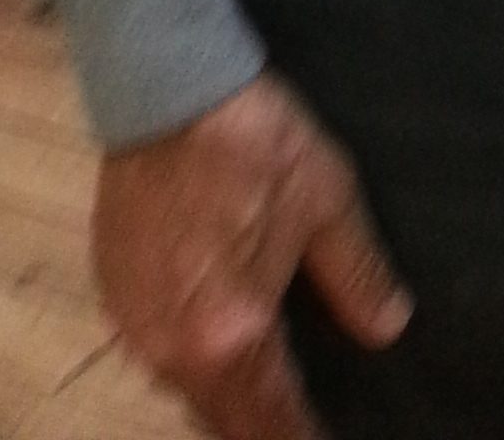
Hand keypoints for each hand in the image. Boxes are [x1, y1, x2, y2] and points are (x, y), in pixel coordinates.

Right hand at [93, 73, 411, 439]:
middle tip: (298, 419)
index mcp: (232, 334)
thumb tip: (388, 326)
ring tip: (265, 386)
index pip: (272, 421)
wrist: (170, 96)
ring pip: (185, 391)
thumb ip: (358, 276)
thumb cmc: (256, 146)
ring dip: (224, 395)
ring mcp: (136, 328)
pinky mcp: (115, 298)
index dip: (302, 438)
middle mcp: (175, 349)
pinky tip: (217, 336)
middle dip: (261, 427)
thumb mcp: (328, 203)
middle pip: (221, 419)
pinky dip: (190, 359)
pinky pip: (156, 355)